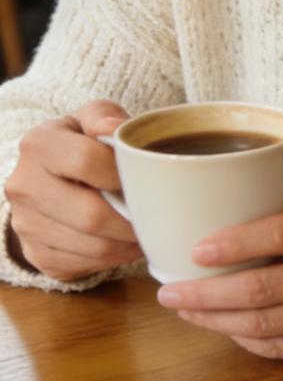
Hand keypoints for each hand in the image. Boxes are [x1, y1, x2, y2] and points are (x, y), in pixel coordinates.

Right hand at [4, 101, 142, 281]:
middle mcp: (25, 186)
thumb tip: (116, 128)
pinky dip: (114, 259)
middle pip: (91, 214)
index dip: (124, 173)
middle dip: (132, 220)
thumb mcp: (90, 117)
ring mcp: (26, 224)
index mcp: (38, 145)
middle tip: (159, 216)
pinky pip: (83, 264)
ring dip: (128, 244)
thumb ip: (105, 116)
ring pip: (91, 246)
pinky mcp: (35, 254)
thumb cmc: (79, 141)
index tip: (146, 178)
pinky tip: (128, 244)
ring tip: (150, 231)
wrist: (46, 176)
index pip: (87, 161)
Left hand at [156, 191, 282, 361]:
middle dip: (206, 293)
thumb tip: (230, 205)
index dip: (234, 244)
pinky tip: (223, 326)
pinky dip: (245, 339)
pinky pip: (281, 348)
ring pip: (264, 325)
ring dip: (216, 320)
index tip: (196, 250)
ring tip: (185, 311)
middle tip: (168, 291)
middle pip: (263, 288)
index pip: (280, 234)